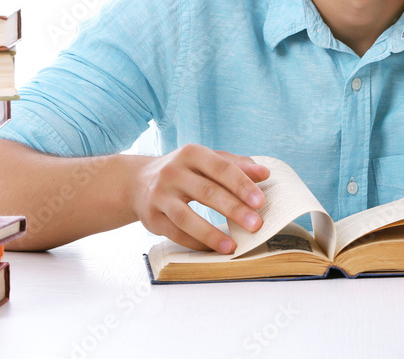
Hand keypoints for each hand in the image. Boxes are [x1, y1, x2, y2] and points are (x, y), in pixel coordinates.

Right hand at [131, 143, 269, 253]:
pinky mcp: (152, 218)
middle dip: (234, 209)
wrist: (138, 181)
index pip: (221, 168)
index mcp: (191, 153)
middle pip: (207, 192)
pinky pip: (175, 233)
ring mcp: (160, 195)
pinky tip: (212, 249)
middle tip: (256, 224)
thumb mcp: (207, 160)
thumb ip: (236, 165)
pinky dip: (195, 242)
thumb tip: (264, 174)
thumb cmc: (184, 170)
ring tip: (232, 246)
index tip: (261, 201)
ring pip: (186, 217)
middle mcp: (173, 172)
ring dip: (211, 233)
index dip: (242, 184)